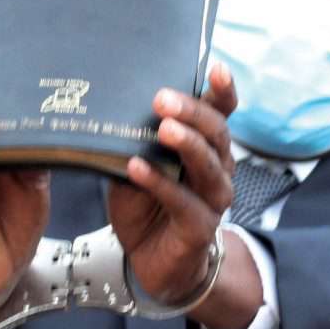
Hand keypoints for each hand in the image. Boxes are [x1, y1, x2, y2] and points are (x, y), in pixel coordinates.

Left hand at [108, 65, 264, 328]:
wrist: (152, 259)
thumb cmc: (145, 203)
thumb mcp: (135, 162)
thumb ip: (133, 138)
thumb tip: (107, 103)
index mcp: (206, 144)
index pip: (221, 112)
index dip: (222, 91)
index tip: (217, 69)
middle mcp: (218, 166)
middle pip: (217, 132)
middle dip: (193, 112)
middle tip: (163, 98)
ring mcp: (213, 198)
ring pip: (209, 165)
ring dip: (187, 143)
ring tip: (164, 128)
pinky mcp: (200, 226)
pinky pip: (182, 201)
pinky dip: (159, 183)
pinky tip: (137, 169)